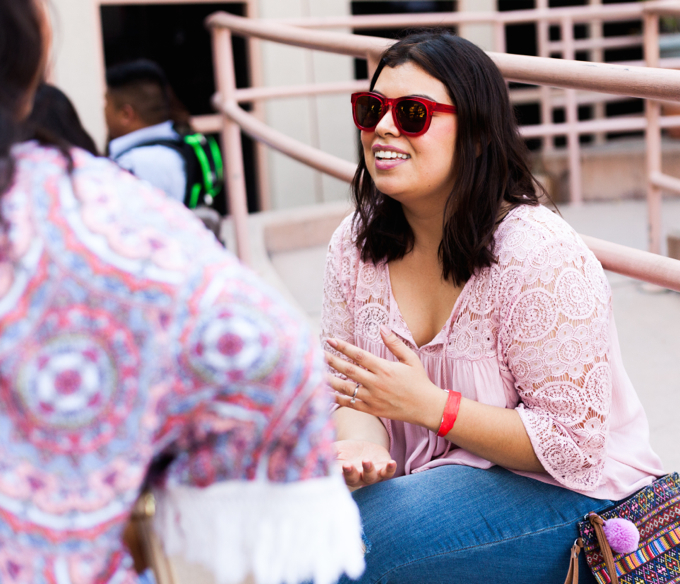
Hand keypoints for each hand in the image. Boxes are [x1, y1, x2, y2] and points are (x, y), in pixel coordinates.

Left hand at [325, 325, 446, 430]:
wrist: (426, 408)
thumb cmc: (419, 381)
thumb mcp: (410, 359)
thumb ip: (394, 343)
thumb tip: (381, 327)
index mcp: (384, 368)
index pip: (358, 355)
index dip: (342, 346)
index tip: (330, 340)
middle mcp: (376, 383)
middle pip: (348, 370)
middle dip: (331, 361)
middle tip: (318, 353)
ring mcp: (372, 398)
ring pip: (346, 388)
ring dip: (330, 380)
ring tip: (317, 372)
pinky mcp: (371, 410)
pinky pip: (350, 404)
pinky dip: (337, 398)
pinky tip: (327, 392)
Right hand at [334, 439, 396, 488]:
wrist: (363, 449)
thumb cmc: (345, 452)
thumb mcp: (336, 449)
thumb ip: (328, 452)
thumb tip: (316, 449)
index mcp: (343, 474)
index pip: (339, 476)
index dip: (338, 473)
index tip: (336, 466)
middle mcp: (358, 478)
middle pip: (355, 479)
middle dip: (351, 473)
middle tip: (348, 465)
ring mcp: (371, 476)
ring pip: (371, 477)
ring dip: (369, 470)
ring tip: (366, 461)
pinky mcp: (383, 470)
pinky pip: (388, 473)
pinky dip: (390, 469)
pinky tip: (391, 463)